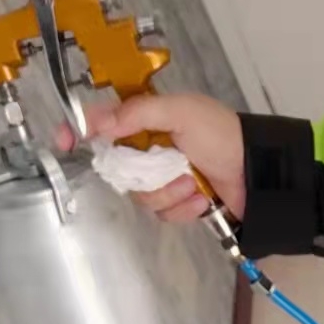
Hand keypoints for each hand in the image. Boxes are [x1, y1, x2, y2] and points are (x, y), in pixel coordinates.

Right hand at [59, 93, 246, 221]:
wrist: (257, 174)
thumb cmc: (224, 135)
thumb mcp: (181, 112)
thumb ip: (138, 112)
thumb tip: (98, 122)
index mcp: (149, 120)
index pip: (104, 123)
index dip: (82, 131)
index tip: (65, 142)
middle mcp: (152, 149)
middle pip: (118, 167)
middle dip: (142, 172)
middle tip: (166, 165)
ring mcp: (164, 177)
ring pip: (141, 195)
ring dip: (169, 191)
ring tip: (193, 181)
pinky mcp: (178, 202)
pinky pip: (163, 212)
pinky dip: (183, 208)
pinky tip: (201, 197)